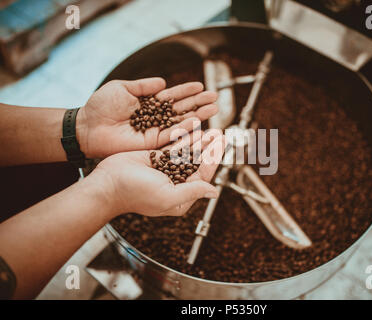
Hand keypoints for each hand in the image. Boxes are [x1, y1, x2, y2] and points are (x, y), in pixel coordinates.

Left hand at [76, 78, 217, 157]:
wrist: (87, 127)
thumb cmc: (100, 106)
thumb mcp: (122, 88)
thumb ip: (144, 86)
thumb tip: (164, 83)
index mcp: (149, 103)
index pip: (172, 96)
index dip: (187, 91)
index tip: (201, 85)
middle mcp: (155, 117)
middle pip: (181, 110)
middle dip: (198, 103)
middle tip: (215, 98)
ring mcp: (155, 130)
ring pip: (181, 123)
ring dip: (198, 116)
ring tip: (214, 109)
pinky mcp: (152, 144)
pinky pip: (172, 136)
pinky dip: (185, 130)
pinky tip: (198, 122)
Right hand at [88, 130, 225, 217]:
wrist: (107, 183)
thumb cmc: (135, 193)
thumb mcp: (167, 196)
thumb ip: (192, 192)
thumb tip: (214, 191)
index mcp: (180, 196)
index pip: (203, 175)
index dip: (213, 159)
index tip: (221, 145)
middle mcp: (175, 183)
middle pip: (197, 162)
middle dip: (209, 148)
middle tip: (220, 134)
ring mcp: (165, 169)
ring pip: (187, 153)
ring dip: (199, 141)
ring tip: (211, 130)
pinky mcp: (155, 157)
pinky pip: (173, 146)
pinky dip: (184, 137)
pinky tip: (194, 129)